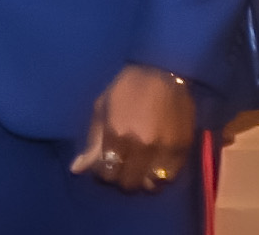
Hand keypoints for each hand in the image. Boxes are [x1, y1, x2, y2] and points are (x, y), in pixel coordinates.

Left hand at [69, 64, 195, 191]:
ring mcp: (164, 149)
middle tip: (122, 166)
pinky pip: (170, 177)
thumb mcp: (102, 109)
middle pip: (128, 183)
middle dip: (122, 178)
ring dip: (143, 179)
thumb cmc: (125, 88)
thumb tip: (76, 170)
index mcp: (117, 134)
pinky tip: (155, 164)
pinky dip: (160, 175)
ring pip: (151, 185)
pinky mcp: (183, 149)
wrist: (161, 72)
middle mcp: (140, 145)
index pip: (107, 173)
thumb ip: (92, 142)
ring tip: (139, 167)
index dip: (104, 172)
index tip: (105, 165)